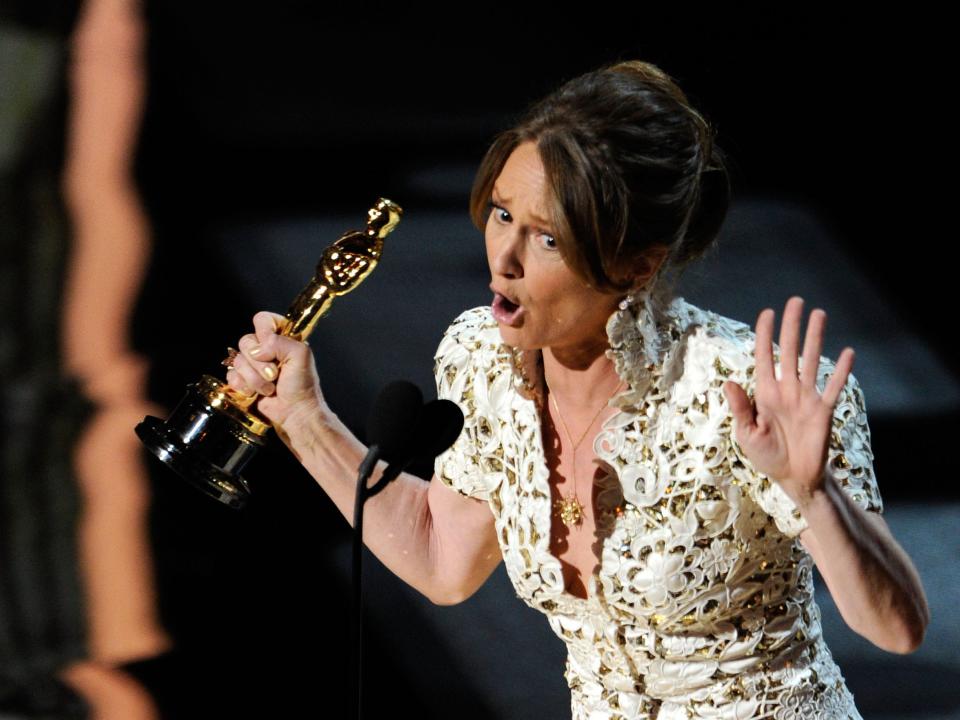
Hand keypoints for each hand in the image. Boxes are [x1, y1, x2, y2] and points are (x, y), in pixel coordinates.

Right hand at [225, 311, 327, 436]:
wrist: (295, 412)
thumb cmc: (302, 386)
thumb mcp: (301, 355)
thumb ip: (280, 342)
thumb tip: (257, 349)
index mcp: (281, 337)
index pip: (262, 320)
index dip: (263, 332)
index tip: (270, 346)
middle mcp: (265, 348)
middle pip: (245, 341)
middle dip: (259, 363)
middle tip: (274, 374)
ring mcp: (253, 365)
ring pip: (238, 361)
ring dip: (254, 378)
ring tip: (270, 388)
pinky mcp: (243, 380)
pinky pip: (231, 376)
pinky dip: (243, 386)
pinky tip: (256, 393)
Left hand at [721, 296, 854, 508]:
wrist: (793, 478)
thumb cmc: (767, 456)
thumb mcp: (746, 434)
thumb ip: (740, 408)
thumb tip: (728, 382)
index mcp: (764, 393)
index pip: (764, 357)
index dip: (764, 335)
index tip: (767, 312)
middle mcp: (786, 390)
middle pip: (789, 351)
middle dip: (791, 327)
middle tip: (795, 301)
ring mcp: (806, 398)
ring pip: (811, 362)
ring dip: (815, 338)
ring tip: (819, 314)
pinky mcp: (823, 411)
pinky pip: (833, 388)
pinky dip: (840, 372)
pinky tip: (848, 353)